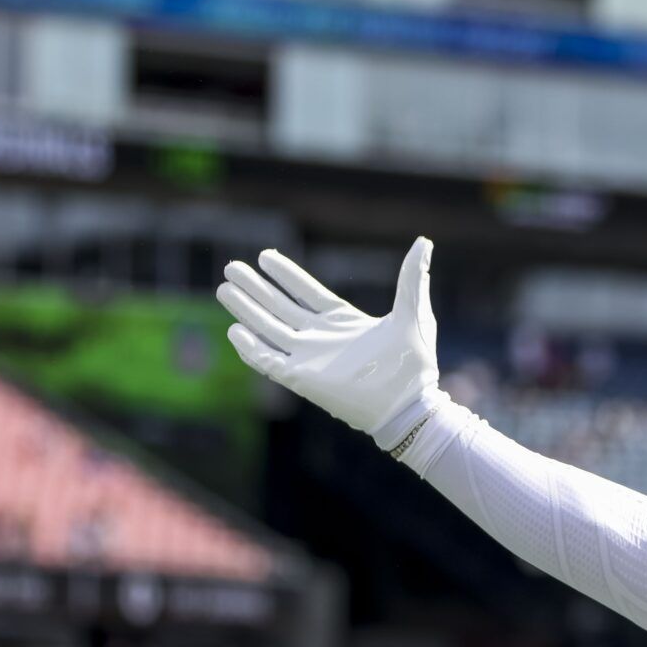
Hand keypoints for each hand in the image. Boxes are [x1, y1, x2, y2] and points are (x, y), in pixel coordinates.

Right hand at [217, 238, 439, 441]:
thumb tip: (423, 242)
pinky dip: (251, 348)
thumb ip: (412, 278)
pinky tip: (234, 331)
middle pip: (279, 307)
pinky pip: (269, 361)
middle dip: (255, 288)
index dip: (285, 274)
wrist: (410, 404)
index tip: (265, 255)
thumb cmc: (414, 365)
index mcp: (342, 320)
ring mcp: (309, 358)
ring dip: (246, 310)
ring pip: (269, 328)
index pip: (305, 292)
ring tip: (223, 289)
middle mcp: (321, 337)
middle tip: (230, 267)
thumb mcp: (414, 314)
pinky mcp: (302, 379)